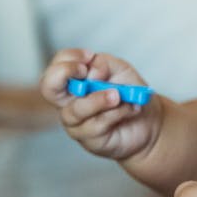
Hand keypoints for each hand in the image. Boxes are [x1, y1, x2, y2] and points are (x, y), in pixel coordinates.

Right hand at [40, 48, 161, 160]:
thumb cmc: (128, 94)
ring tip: (118, 95)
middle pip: (48, 87)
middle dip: (64, 73)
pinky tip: (130, 109)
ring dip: (99, 98)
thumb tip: (90, 71)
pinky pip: (97, 124)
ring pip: (76, 109)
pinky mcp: (89, 140)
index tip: (90, 56)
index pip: (56, 66)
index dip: (68, 58)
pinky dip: (117, 113)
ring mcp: (76, 123)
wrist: (148, 121)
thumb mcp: (119, 69)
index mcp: (72, 83)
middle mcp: (68, 103)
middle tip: (87, 71)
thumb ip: (103, 63)